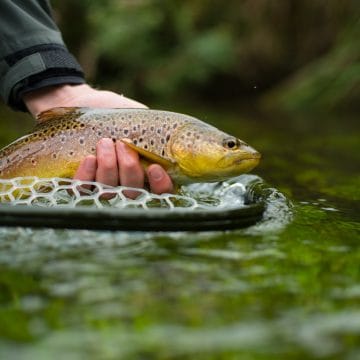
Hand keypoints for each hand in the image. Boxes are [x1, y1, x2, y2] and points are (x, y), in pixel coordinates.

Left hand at [23, 84, 173, 195]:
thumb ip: (156, 134)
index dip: (161, 186)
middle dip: (129, 169)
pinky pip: (84, 190)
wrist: (85, 102)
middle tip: (123, 144)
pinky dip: (87, 175)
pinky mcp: (81, 183)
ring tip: (104, 142)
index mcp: (148, 172)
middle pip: (133, 193)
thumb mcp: (141, 120)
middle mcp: (127, 184)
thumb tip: (172, 142)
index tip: (155, 168)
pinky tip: (89, 158)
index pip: (162, 192)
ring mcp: (103, 186)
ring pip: (109, 192)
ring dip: (108, 167)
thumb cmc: (117, 113)